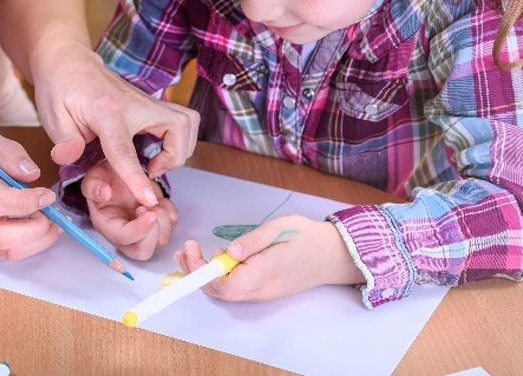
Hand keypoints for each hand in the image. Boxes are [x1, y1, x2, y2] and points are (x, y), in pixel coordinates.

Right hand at [0, 133, 63, 260]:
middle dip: (37, 229)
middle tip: (53, 215)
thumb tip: (33, 175)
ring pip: (3, 252)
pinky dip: (23, 246)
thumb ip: (11, 154)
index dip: (27, 203)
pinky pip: (0, 255)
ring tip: (48, 224)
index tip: (47, 195)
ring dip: (35, 242)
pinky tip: (32, 230)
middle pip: (1, 236)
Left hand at [32, 42, 199, 207]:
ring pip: (188, 120)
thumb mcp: (52, 116)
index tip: (149, 200)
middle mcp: (134, 103)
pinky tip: (157, 148)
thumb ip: (64, 141)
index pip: (125, 151)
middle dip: (175, 157)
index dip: (137, 179)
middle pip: (178, 127)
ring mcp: (146, 100)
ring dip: (181, 147)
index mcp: (107, 111)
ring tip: (156, 161)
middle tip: (151, 170)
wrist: (68, 61)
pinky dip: (179, 138)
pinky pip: (181, 119)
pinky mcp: (151, 103)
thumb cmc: (59, 88)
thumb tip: (68, 158)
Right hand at [82, 159, 176, 260]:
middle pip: (143, 252)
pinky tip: (159, 200)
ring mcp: (143, 232)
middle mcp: (125, 235)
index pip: (123, 239)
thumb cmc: (105, 179)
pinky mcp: (157, 224)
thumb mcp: (95, 177)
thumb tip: (103, 194)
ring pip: (161, 241)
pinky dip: (170, 212)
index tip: (148, 212)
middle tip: (150, 209)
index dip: (138, 229)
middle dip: (152, 232)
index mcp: (107, 225)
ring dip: (163, 219)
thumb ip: (94, 186)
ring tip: (153, 200)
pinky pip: (171, 226)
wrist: (119, 171)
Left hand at [174, 216, 362, 301]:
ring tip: (194, 252)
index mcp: (264, 274)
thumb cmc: (307, 237)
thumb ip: (253, 240)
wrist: (335, 254)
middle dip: (197, 273)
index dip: (202, 271)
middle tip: (188, 249)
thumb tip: (227, 251)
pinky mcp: (265, 289)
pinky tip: (220, 258)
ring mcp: (263, 292)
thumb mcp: (280, 228)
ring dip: (206, 275)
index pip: (224, 284)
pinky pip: (237, 288)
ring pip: (227, 292)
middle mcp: (261, 289)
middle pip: (221, 292)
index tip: (193, 249)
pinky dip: (221, 276)